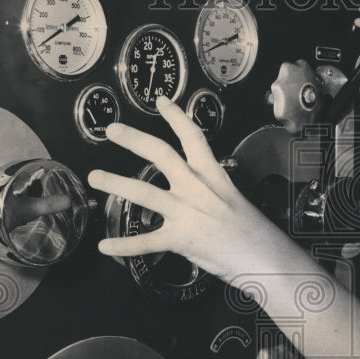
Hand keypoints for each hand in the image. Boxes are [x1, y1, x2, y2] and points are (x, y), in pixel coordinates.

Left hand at [88, 96, 289, 284]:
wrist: (264, 257)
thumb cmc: (253, 232)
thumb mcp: (234, 200)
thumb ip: (212, 192)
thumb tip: (196, 189)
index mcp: (213, 176)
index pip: (194, 138)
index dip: (176, 117)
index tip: (161, 101)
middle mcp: (197, 189)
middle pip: (162, 155)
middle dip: (135, 140)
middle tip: (111, 130)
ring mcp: (187, 213)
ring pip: (145, 192)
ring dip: (116, 183)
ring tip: (95, 177)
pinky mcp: (181, 239)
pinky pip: (146, 242)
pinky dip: (123, 245)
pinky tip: (104, 246)